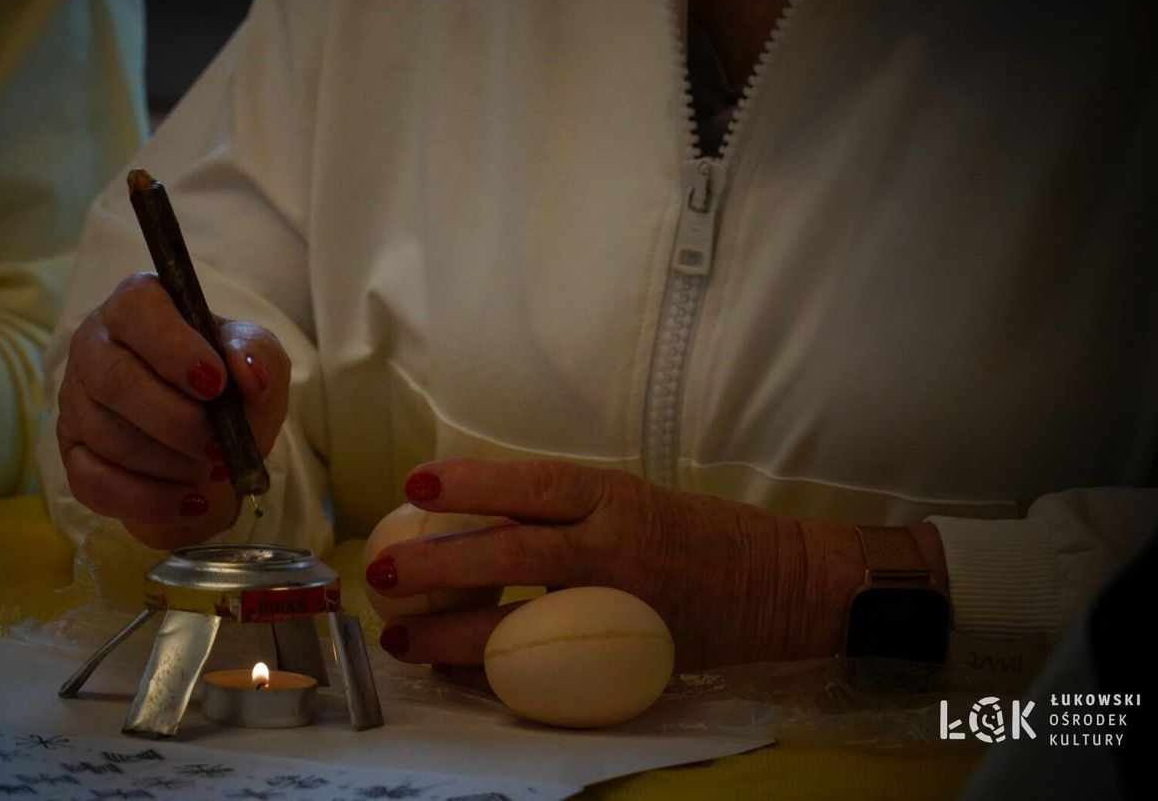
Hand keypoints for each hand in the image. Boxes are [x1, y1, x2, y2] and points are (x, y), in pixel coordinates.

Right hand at [57, 272, 289, 547]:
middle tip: (219, 445)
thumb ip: (256, 352)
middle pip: (114, 380)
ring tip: (212, 468)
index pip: (135, 310)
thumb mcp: (259, 359)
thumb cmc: (231, 389)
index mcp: (137, 306)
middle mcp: (95, 345)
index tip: (216, 385)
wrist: (215, 449)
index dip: (175, 350)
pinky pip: (96, 483)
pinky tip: (191, 500)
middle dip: (177, 422)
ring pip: (108, 436)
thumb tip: (248, 372)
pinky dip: (152, 499)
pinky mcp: (72, 455)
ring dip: (171, 463)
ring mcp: (76, 401)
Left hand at [365, 458, 946, 670]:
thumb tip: (465, 516)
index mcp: (612, 496)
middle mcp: (613, 546)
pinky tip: (452, 674)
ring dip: (451, 634)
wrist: (777, 585)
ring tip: (401, 638)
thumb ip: (559, 509)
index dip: (472, 481)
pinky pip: (548, 673)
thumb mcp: (627, 498)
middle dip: (437, 565)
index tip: (415, 483)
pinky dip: (494, 675)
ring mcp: (619, 607)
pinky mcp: (627, 657)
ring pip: (522, 623)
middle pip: (513, 554)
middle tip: (380, 573)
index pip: (532, 483)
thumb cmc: (691, 534)